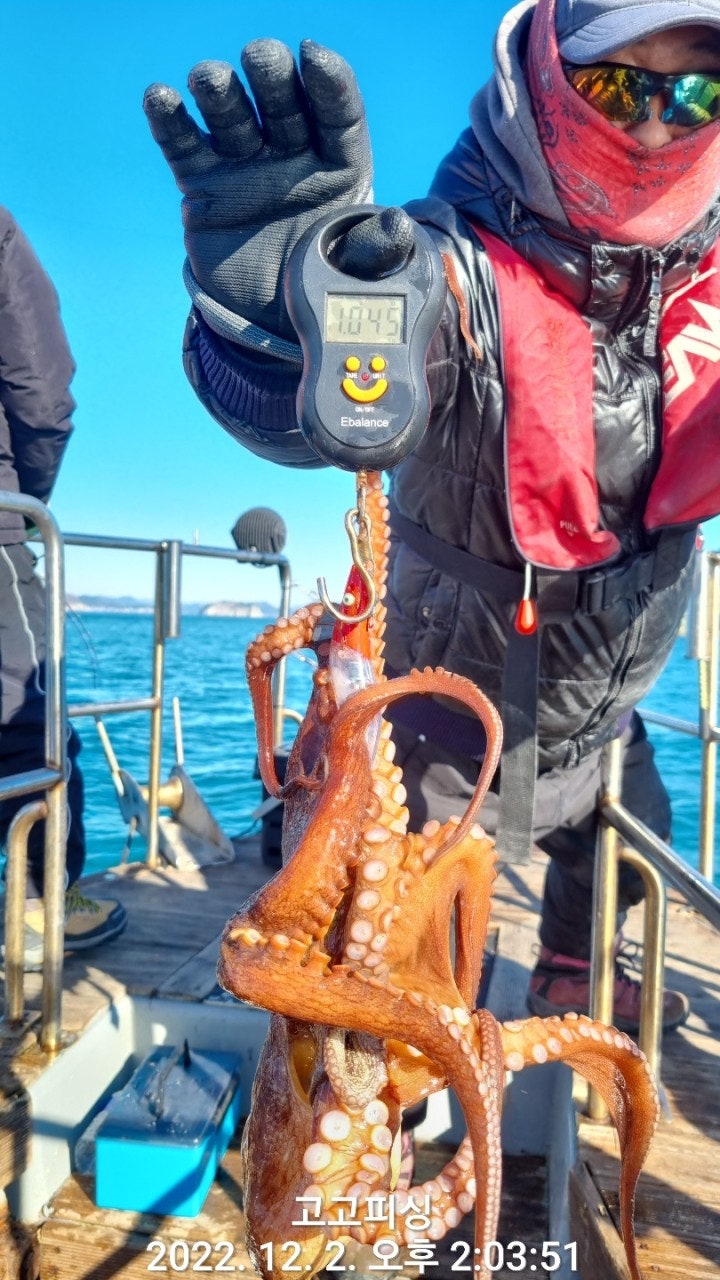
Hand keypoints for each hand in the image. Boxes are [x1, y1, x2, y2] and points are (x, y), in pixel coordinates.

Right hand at [143, 40, 372, 340]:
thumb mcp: (357, 272)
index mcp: (338, 164)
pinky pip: (185, 147)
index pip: (337, 113)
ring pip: (232, 115)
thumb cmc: (322, 287)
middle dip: (271, 75)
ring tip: (209, 80)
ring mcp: (245, 164)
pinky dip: (169, 121)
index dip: (328, 82)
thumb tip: (398, 223)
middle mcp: (290, 154)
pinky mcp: (204, 186)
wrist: (270, 325)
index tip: (314, 57)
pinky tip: (160, 97)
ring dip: (219, 90)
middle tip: (259, 58)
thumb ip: (376, 248)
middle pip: (282, 101)